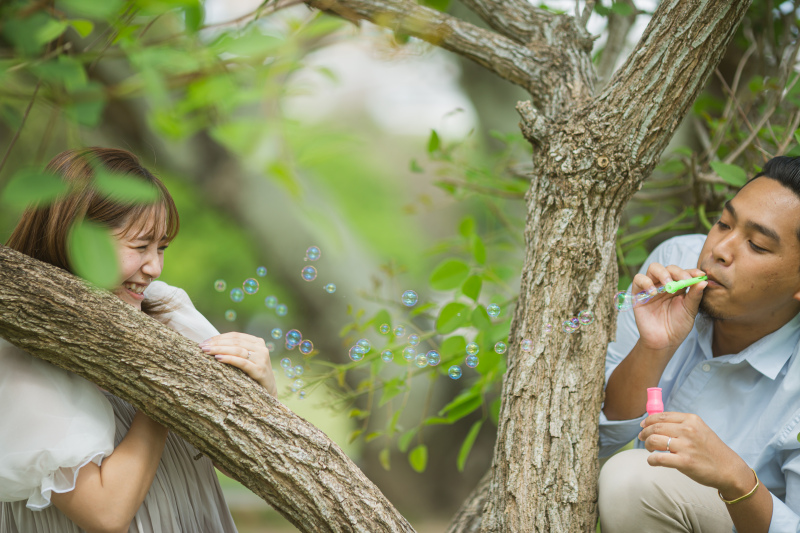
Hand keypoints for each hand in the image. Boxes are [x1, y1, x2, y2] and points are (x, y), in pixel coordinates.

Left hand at [199, 332, 277, 397]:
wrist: (268, 391)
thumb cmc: (253, 374)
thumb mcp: (247, 359)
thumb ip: (236, 350)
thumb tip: (211, 344)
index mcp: (257, 342)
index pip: (235, 336)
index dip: (219, 337)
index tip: (205, 341)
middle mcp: (261, 348)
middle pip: (235, 342)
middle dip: (217, 343)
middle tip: (202, 347)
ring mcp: (262, 359)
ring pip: (238, 350)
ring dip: (220, 350)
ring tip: (207, 352)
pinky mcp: (260, 370)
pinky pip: (242, 363)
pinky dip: (229, 359)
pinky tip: (219, 358)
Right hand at [631, 263, 707, 351]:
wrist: (664, 341)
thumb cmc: (678, 326)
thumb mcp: (690, 310)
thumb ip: (695, 296)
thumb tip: (703, 282)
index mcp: (678, 287)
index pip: (684, 273)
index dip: (691, 271)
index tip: (700, 275)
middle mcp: (664, 285)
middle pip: (669, 268)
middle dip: (678, 272)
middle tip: (684, 280)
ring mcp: (651, 288)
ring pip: (653, 268)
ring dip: (662, 273)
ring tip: (668, 285)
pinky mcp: (638, 293)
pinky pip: (638, 280)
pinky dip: (646, 282)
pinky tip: (653, 292)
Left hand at [638, 412, 752, 496]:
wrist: (729, 470)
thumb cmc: (712, 450)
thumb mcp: (700, 430)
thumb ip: (681, 425)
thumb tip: (656, 422)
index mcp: (691, 420)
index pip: (662, 416)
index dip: (649, 420)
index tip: (643, 425)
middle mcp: (688, 430)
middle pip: (655, 427)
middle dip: (645, 432)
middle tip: (642, 437)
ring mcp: (686, 446)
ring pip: (654, 440)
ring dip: (647, 444)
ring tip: (649, 449)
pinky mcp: (685, 462)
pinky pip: (659, 458)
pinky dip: (651, 460)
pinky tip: (652, 461)